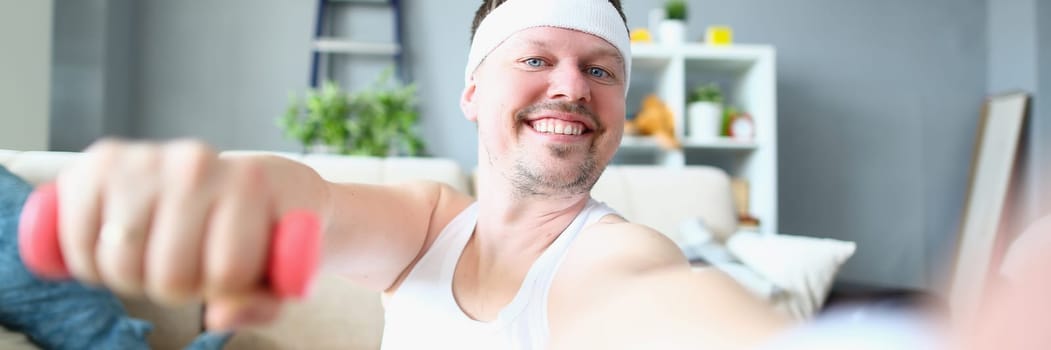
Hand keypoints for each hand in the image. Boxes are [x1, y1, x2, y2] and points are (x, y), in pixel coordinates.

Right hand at [51, 139, 327, 329]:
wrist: (239, 178)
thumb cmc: (262, 229)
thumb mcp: (279, 268)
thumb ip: (261, 301)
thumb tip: (220, 315)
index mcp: (250, 184)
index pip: (227, 274)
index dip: (225, 289)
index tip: (229, 270)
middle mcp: (197, 163)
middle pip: (170, 275)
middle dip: (178, 287)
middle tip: (188, 263)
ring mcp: (146, 159)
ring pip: (121, 264)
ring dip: (133, 276)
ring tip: (155, 253)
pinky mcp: (100, 162)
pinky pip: (76, 241)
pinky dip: (88, 261)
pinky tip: (115, 245)